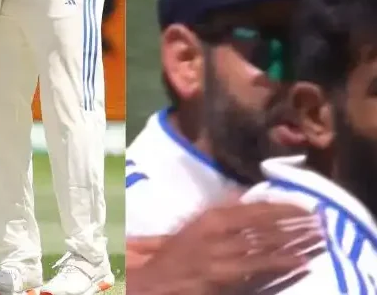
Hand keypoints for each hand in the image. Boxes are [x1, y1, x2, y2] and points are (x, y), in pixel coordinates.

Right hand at [128, 200, 324, 294]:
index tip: (305, 205)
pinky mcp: (225, 278)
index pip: (253, 209)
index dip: (281, 207)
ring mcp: (221, 257)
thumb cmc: (174, 255)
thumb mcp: (193, 226)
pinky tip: (302, 261)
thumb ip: (218, 210)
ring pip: (265, 245)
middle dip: (294, 222)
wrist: (154, 283)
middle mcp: (217, 234)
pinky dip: (282, 263)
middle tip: (320, 219)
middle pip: (263, 226)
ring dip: (294, 240)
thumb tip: (240, 192)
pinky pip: (259, 269)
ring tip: (318, 236)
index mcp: (209, 218)